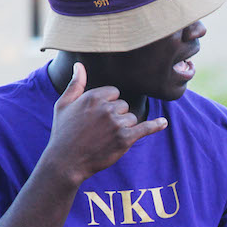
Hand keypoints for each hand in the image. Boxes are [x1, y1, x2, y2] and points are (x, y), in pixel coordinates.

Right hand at [42, 62, 167, 185]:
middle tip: (100, 130)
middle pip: (124, 106)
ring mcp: (117, 123)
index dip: (108, 104)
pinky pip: (146, 128)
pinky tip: (163, 123)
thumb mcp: (63, 105)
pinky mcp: (125, 138)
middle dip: (116, 116)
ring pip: (132, 118)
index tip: (98, 115)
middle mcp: (106, 108)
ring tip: (106, 138)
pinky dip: (156, 125)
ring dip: (124, 128)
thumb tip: (79, 64)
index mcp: (93, 97)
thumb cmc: (63, 133)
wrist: (65, 162)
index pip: (115, 93)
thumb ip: (75, 84)